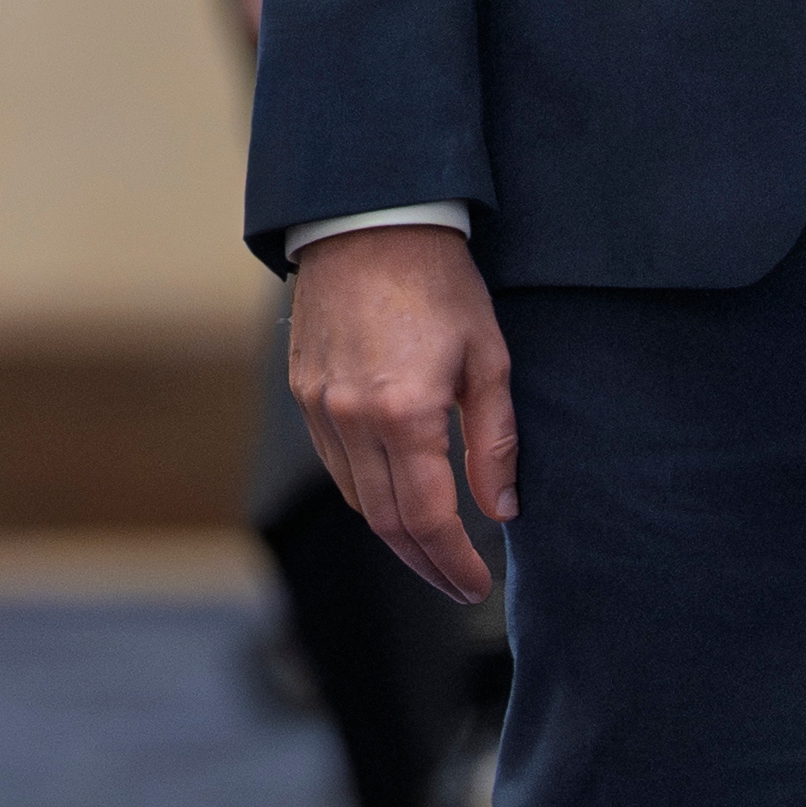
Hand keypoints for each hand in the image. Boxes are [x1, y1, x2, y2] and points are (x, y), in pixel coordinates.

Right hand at [292, 222, 515, 601]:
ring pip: (355, 498)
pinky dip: (365, 491)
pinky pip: (334, 463)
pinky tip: (394, 493)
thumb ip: (494, 442)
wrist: (368, 221)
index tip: (477, 585)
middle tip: (457, 584)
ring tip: (431, 546)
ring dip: (394, 533)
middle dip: (425, 563)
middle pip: (386, 523)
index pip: (428, 518)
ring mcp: (321, 405)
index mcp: (405, 412)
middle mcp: (353, 417)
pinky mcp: (304, 390)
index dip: (454, 562)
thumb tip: (501, 510)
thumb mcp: (488, 358)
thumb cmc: (440, 284)